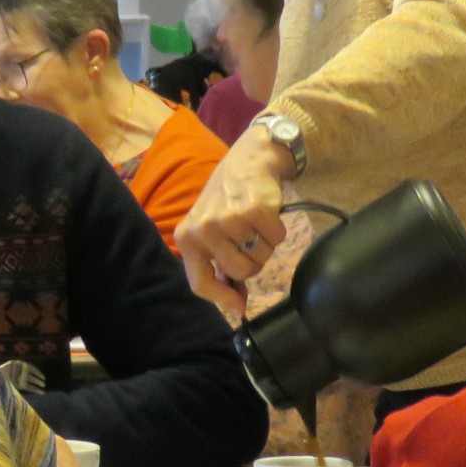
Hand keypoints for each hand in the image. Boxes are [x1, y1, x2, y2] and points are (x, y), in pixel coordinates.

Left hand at [175, 128, 290, 323]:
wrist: (249, 159)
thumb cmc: (227, 200)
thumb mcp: (211, 230)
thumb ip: (219, 266)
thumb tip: (237, 307)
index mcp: (188, 237)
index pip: (200, 283)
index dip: (221, 299)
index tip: (239, 307)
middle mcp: (204, 229)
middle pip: (241, 271)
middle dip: (252, 261)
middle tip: (249, 239)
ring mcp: (230, 219)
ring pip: (261, 257)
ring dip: (265, 244)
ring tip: (255, 222)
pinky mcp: (256, 210)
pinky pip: (277, 239)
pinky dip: (277, 230)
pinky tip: (266, 213)